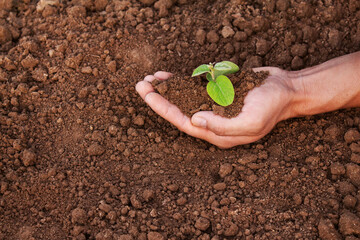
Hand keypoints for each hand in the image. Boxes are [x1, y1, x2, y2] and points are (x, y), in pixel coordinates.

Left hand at [136, 68, 294, 147]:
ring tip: (149, 78)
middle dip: (159, 99)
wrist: (288, 89)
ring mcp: (214, 107)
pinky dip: (180, 81)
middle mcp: (212, 121)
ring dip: (166, 89)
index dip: (164, 109)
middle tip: (141, 85)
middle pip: (179, 111)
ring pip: (184, 99)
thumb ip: (222, 126)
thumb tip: (194, 120)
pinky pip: (194, 88)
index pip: (183, 123)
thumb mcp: (250, 121)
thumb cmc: (272, 107)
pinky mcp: (218, 93)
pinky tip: (167, 75)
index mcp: (218, 133)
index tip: (148, 95)